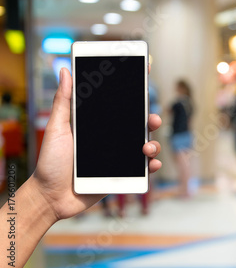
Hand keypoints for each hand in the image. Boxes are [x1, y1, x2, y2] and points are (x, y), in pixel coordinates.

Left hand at [30, 67, 161, 220]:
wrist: (50, 196)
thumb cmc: (50, 161)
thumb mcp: (56, 128)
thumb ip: (63, 101)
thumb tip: (65, 71)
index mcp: (99, 124)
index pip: (121, 106)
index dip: (135, 93)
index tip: (146, 76)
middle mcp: (112, 139)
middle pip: (139, 125)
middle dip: (151, 119)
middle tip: (152, 119)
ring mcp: (119, 157)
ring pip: (145, 145)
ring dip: (153, 144)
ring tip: (147, 147)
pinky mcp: (123, 175)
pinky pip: (143, 169)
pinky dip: (152, 165)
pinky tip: (151, 164)